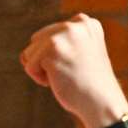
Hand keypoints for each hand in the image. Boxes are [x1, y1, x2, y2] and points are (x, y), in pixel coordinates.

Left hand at [19, 13, 127, 127]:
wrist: (104, 104)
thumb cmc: (90, 85)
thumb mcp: (81, 55)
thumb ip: (63, 44)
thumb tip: (23, 56)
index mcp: (86, 23)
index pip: (51, 34)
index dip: (59, 55)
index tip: (80, 65)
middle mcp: (75, 24)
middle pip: (37, 39)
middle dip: (47, 60)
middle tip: (72, 72)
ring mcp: (63, 36)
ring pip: (30, 52)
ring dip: (43, 69)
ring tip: (66, 76)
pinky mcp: (52, 51)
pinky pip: (29, 65)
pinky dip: (39, 78)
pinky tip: (60, 82)